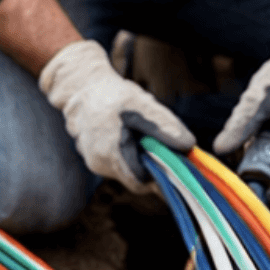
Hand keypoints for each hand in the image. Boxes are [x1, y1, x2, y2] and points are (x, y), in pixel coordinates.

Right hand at [39, 40, 195, 192]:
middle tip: (162, 148)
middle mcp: (99, 164)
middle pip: (135, 178)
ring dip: (139, 159)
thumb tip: (189, 145)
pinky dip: (128, 154)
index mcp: (110, 153)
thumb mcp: (143, 105)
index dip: (159, 176)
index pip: (141, 182)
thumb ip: (165, 127)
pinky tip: (129, 136)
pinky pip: (117, 163)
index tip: (174, 165)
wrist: (80, 87)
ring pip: (126, 171)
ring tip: (142, 136)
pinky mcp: (93, 158)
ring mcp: (94, 162)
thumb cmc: (113, 94)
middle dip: (151, 166)